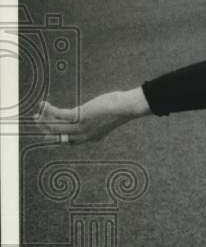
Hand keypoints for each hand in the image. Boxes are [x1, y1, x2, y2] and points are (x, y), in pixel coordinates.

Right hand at [33, 88, 149, 143]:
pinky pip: (58, 115)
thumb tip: (89, 113)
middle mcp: (84, 136)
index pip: (68, 142)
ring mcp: (81, 127)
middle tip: (37, 119)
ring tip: (39, 111)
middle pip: (58, 135)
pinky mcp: (79, 117)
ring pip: (55, 126)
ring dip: (44, 118)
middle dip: (45, 127)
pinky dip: (48, 109)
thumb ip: (95, 121)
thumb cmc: (120, 109)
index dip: (54, 137)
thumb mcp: (106, 118)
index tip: (45, 131)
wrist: (128, 107)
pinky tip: (44, 104)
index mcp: (91, 138)